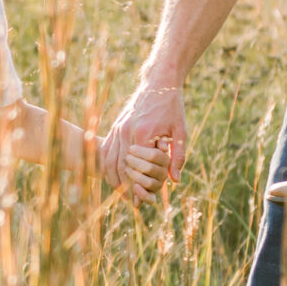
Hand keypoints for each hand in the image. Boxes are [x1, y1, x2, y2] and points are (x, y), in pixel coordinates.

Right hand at [101, 79, 186, 201]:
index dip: (139, 186)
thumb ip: (178, 156)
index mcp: (143, 133)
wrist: (159, 82)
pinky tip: (112, 177)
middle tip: (132, 202)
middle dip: (125, 187)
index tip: (143, 201)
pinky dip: (107, 166)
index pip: (138, 168)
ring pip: (109, 160)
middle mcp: (126, 131)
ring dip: (114, 179)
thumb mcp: (180, 131)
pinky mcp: (115, 125)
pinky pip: (106, 150)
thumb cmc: (172, 106)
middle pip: (121, 167)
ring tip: (122, 194)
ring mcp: (118, 128)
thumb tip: (175, 180)